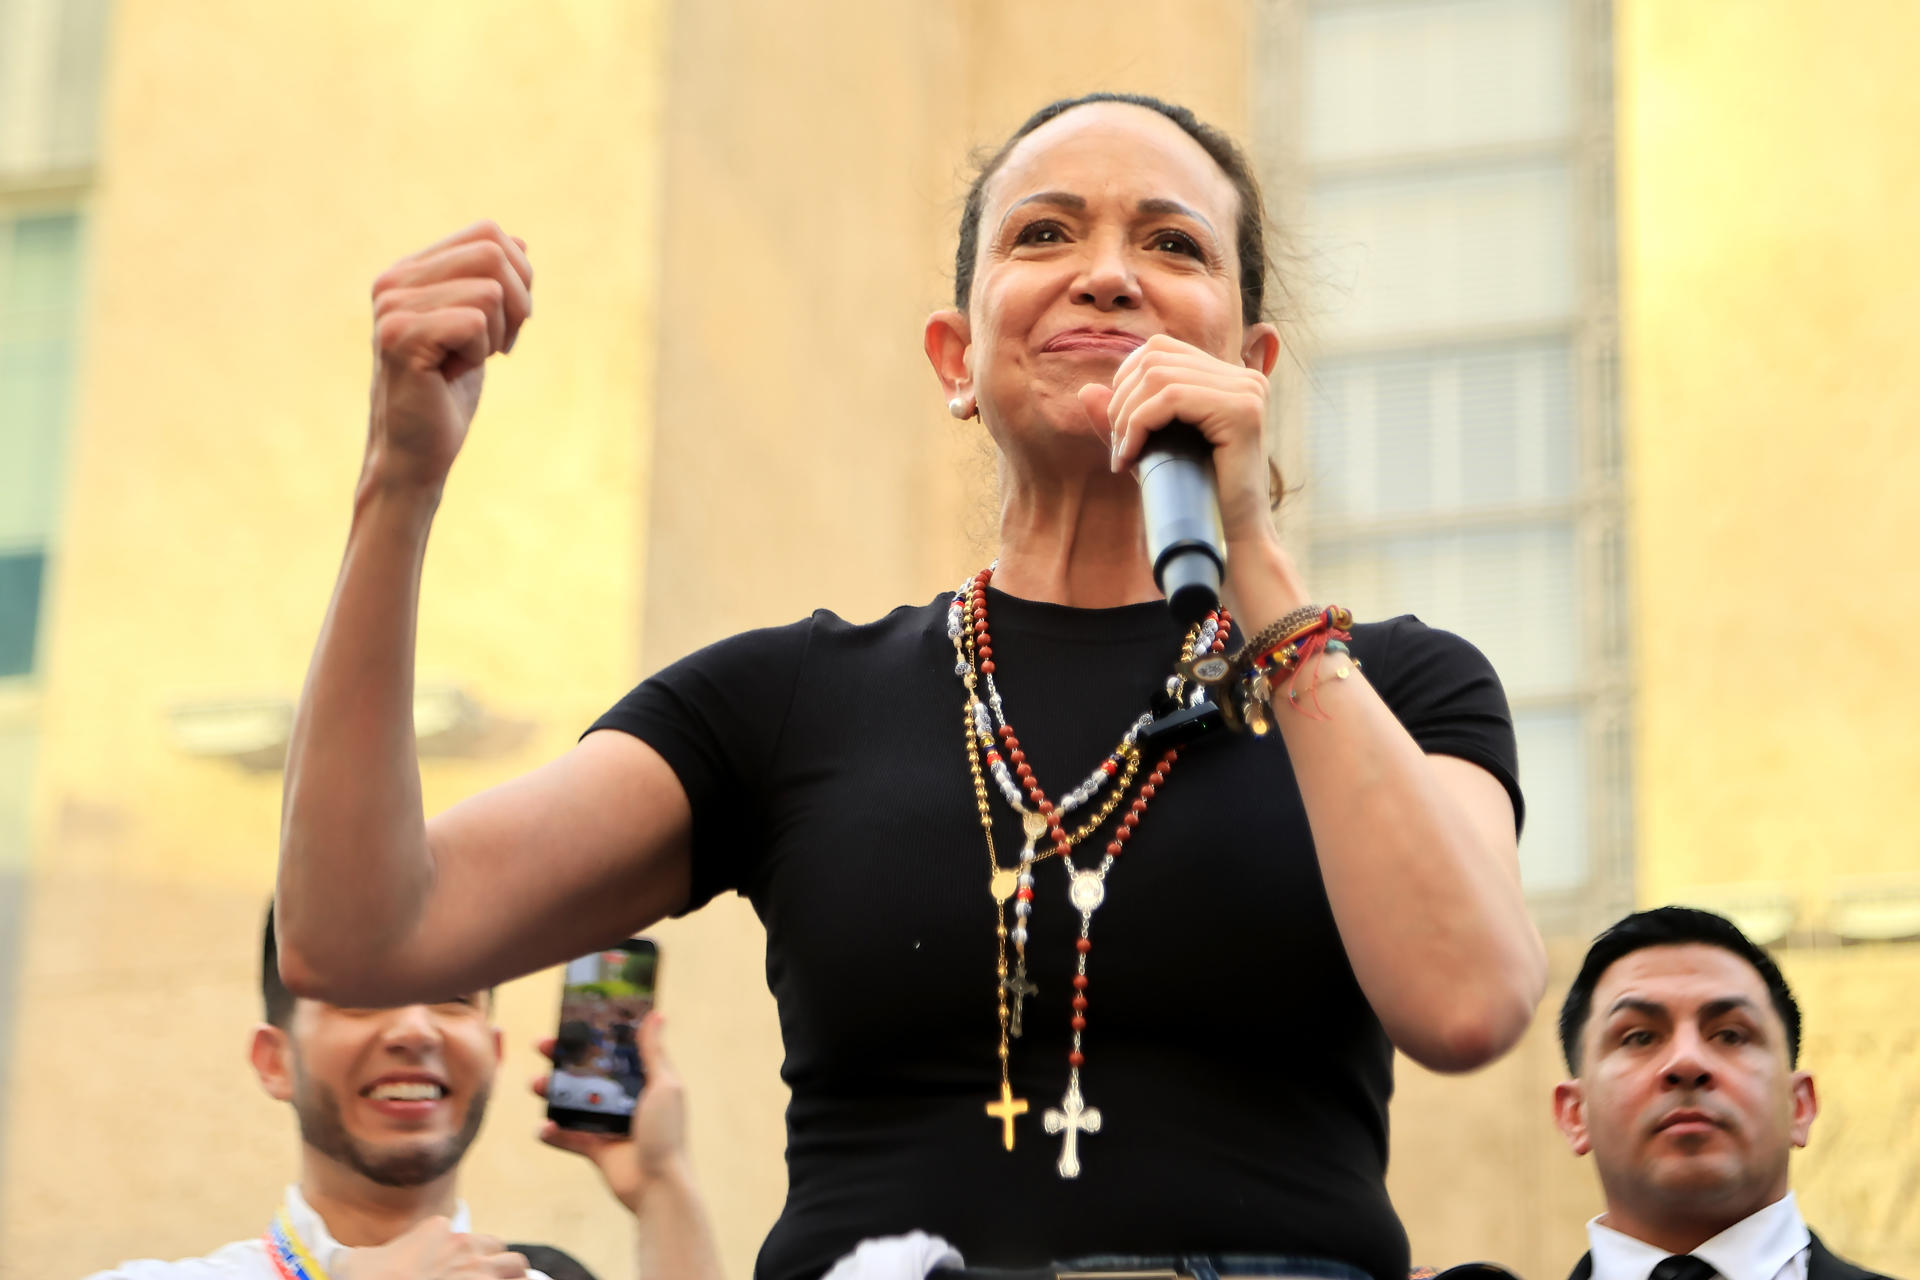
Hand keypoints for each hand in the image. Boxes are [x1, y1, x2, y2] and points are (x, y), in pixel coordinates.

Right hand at [333, 1216, 526, 1279]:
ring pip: (516, 1266)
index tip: (447, 1275)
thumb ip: (349, 1256)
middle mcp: (464, 1245)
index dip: (459, 1257)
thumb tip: (336, 1257)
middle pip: (496, 1248)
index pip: (463, 1237)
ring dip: (512, 1277)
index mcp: (436, 1231)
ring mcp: (480, 1271)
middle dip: (492, 1264)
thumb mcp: (350, 1265)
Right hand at [367, 221, 532, 490]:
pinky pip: (475, 322)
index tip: (507, 322)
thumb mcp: (477, 331)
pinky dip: (480, 354)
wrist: (415, 454)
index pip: (488, 233)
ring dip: (495, 335)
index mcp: (408, 271)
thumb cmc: (445, 395)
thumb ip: (490, 284)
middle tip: (500, 346)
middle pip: (493, 253)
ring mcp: (393, 307)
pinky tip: (451, 375)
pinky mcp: (400, 336)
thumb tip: (520, 243)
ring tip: (466, 363)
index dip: (519, 276)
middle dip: (518, 303)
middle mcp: (393, 281)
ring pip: (490, 291)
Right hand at [533, 1011, 687, 1214]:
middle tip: (541, 1045)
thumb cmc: (667, 1134)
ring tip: (535, 1084)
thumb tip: (657, 1014)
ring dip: (552, 1092)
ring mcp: (608, 1125)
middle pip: (588, 1073)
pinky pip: (567, 1138)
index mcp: (643, 1081)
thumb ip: (654, 1052)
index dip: (595, 1036)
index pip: (615, 1051)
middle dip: (563, 1059)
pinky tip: (541, 1126)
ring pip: (573, 1103)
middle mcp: (624, 1100)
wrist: (658, 1186)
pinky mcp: (595, 1149)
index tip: (572, 1020)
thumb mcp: (664, 1086)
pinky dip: (552, 1133)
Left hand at [1081, 333, 1276, 547]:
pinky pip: (1172, 398)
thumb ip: (1123, 419)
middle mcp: (1244, 377)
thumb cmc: (1194, 497)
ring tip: (1122, 453)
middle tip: (1117, 447)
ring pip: (1159, 376)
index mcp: (1228, 378)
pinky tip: (1129, 456)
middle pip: (1155, 358)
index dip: (1125, 380)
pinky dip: (1139, 424)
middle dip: (1121, 401)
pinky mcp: (1243, 410)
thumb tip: (1085, 390)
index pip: (1160, 348)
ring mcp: (1248, 391)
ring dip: (1126, 416)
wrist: (1233, 540)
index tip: (1118, 428)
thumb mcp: (1152, 450)